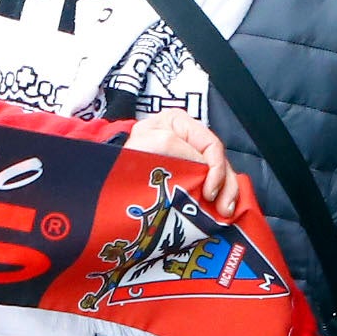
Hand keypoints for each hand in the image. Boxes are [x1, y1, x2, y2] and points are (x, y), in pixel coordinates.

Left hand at [115, 108, 246, 216]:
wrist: (109, 187)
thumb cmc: (124, 161)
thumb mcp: (148, 145)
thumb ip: (175, 149)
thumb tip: (202, 168)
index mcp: (178, 123)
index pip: (210, 143)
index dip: (215, 168)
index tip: (209, 191)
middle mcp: (188, 139)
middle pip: (220, 160)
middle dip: (225, 183)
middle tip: (223, 207)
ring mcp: (192, 160)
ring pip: (222, 174)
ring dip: (228, 193)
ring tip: (225, 211)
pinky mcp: (192, 180)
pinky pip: (214, 186)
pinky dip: (220, 199)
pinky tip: (221, 212)